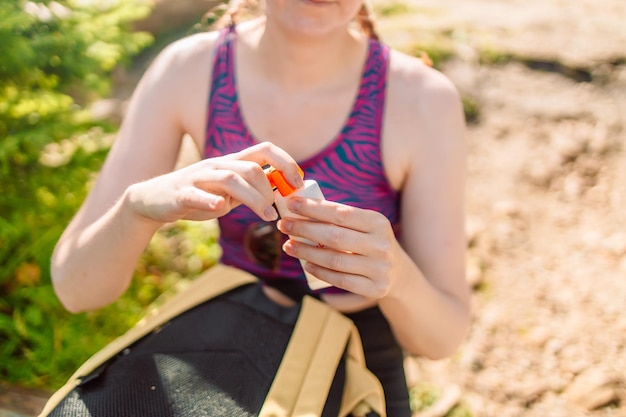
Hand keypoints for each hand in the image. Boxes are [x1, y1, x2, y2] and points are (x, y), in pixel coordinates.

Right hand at [127, 142, 303, 223]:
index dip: (285, 163)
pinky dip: (209, 200)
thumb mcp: (228, 193)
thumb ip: (252, 190)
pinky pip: (196, 194)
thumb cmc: (196, 196)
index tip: (298, 183)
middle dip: (270, 189)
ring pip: (230, 179)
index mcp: (231, 163)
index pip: (264, 150)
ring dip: (253, 197)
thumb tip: (281, 193)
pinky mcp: (180, 194)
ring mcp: (198, 178)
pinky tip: (220, 208)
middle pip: (250, 168)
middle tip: (277, 212)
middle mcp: (216, 166)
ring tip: (267, 216)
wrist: (153, 202)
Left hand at [277, 197, 400, 298]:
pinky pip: (340, 280)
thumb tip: (299, 207)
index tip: (292, 204)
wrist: (397, 273)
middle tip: (283, 225)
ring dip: (306, 252)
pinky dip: (320, 272)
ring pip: (335, 260)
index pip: (341, 213)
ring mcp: (379, 268)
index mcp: (378, 222)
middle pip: (334, 236)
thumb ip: (338, 217)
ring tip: (289, 246)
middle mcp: (381, 245)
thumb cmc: (369, 242)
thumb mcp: (364, 225)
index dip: (314, 208)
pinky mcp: (375, 288)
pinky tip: (306, 265)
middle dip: (304, 229)